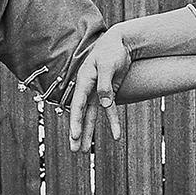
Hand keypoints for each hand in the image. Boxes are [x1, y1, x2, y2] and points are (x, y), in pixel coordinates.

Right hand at [67, 29, 133, 151]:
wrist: (121, 43)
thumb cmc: (112, 51)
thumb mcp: (109, 66)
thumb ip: (105, 85)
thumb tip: (105, 104)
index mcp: (84, 80)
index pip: (78, 104)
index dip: (76, 121)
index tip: (75, 135)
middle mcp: (87, 88)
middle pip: (81, 114)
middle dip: (77, 133)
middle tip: (74, 150)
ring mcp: (97, 92)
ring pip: (91, 116)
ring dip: (88, 133)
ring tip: (84, 151)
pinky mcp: (108, 94)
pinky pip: (108, 111)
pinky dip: (112, 122)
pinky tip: (115, 135)